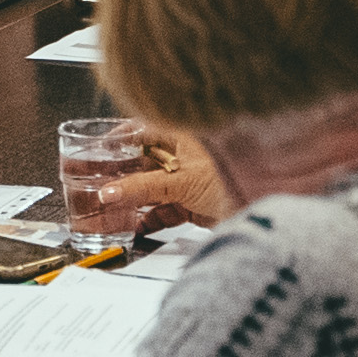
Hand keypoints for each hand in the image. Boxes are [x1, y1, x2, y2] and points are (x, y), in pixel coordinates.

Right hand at [94, 130, 231, 233]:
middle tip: (98, 183)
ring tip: (111, 208)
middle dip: (121, 175)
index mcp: (181, 135)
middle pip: (142, 163)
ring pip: (151, 188)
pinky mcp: (191, 203)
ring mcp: (187, 180)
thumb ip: (142, 188)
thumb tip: (109, 191)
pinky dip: (149, 218)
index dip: (118, 138)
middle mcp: (182, 155)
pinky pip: (162, 210)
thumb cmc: (233, 179)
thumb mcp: (179, 181)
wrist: (259, 207)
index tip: (98, 149)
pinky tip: (137, 226)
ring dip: (132, 200)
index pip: (141, 130)